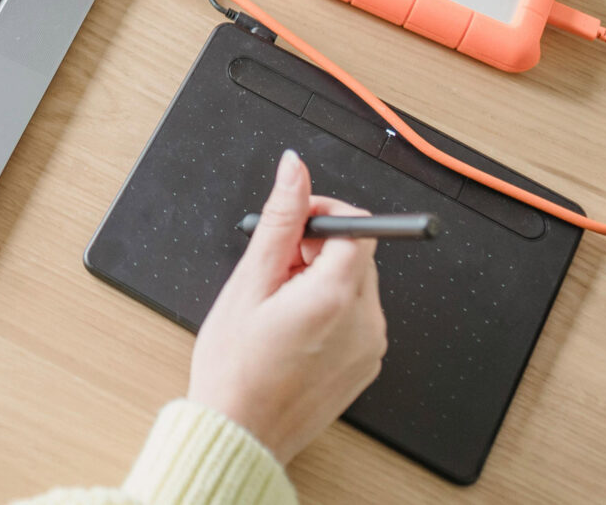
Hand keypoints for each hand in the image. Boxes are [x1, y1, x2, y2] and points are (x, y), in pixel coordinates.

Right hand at [188, 150, 387, 463]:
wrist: (240, 434)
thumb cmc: (234, 367)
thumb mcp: (248, 283)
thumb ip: (280, 220)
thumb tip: (295, 170)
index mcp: (336, 297)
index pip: (358, 226)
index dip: (324, 213)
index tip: (293, 223)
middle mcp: (365, 323)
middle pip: (358, 254)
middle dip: (317, 248)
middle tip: (273, 268)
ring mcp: (371, 348)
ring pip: (356, 284)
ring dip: (322, 277)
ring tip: (278, 302)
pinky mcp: (366, 365)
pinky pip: (357, 316)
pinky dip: (329, 307)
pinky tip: (292, 326)